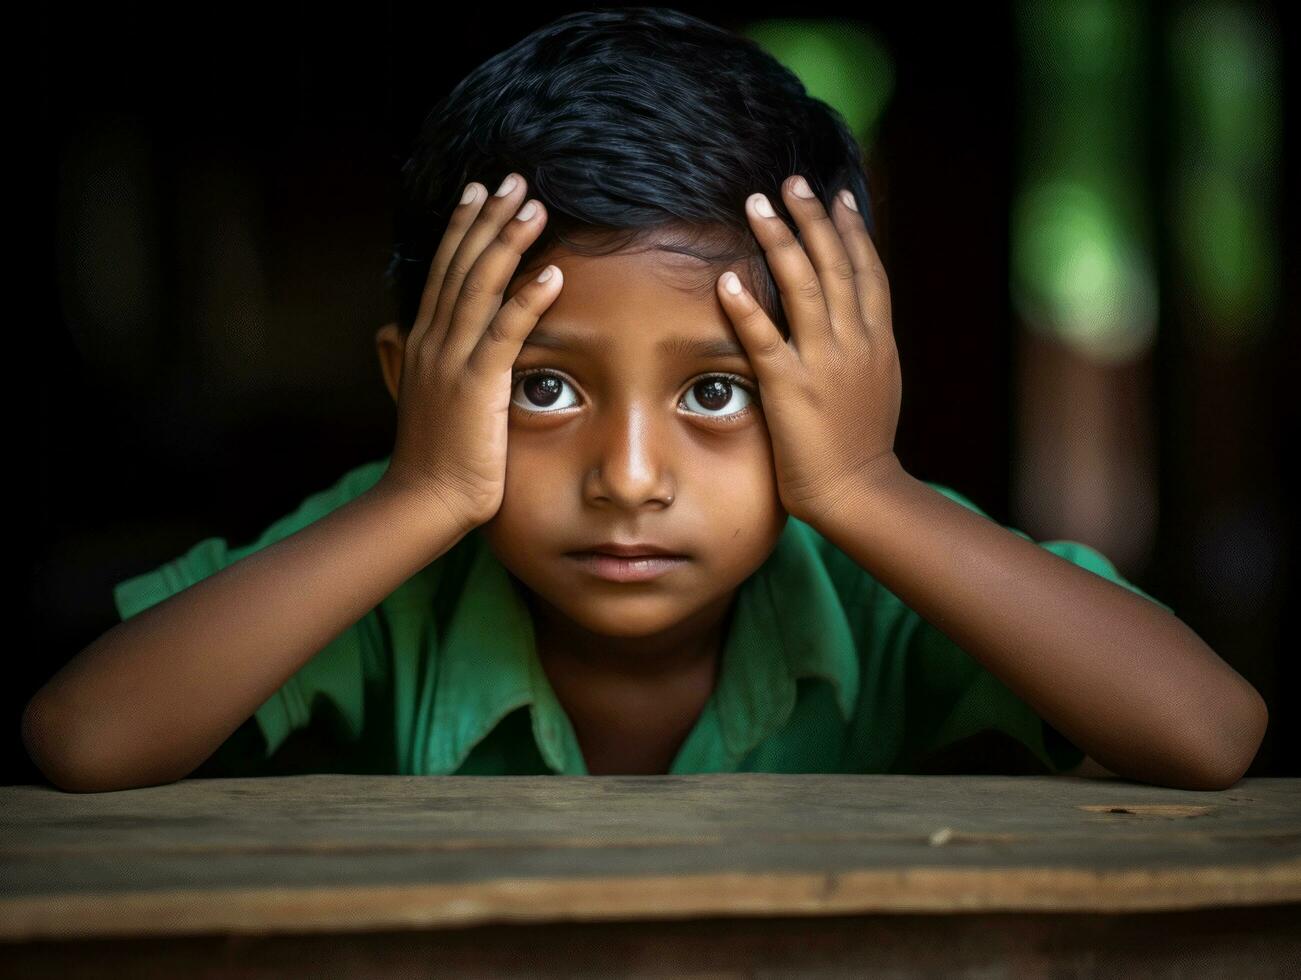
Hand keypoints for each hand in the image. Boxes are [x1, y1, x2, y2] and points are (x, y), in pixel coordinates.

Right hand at [381, 173, 562, 530]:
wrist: (422, 502)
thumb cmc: (433, 458)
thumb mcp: (427, 398)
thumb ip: (423, 362)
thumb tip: (400, 336)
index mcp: (423, 341)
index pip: (444, 271)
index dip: (462, 228)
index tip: (480, 192)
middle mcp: (432, 341)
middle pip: (461, 265)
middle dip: (487, 219)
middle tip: (513, 179)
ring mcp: (451, 361)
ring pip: (480, 287)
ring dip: (508, 243)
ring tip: (535, 206)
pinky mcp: (476, 386)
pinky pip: (504, 333)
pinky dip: (527, 300)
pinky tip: (552, 272)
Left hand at [715, 175, 903, 529]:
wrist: (861, 493)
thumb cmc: (863, 445)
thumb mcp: (878, 384)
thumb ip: (864, 347)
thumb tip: (854, 318)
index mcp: (878, 340)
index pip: (868, 271)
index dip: (852, 230)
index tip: (837, 196)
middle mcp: (855, 342)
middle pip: (836, 265)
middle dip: (813, 219)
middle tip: (792, 181)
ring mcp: (824, 363)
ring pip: (805, 287)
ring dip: (781, 241)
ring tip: (758, 204)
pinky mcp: (792, 388)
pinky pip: (766, 339)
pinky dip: (748, 307)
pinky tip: (727, 279)